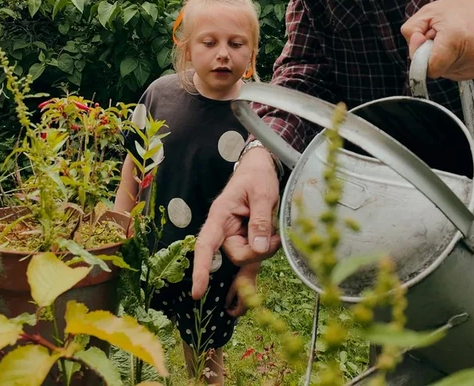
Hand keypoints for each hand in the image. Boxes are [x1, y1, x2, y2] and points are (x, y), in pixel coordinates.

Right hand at [192, 148, 280, 298]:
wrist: (259, 168)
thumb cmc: (257, 177)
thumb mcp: (263, 194)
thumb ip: (260, 221)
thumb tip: (259, 249)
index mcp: (221, 215)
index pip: (206, 244)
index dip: (202, 268)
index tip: (197, 292)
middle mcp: (224, 229)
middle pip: (236, 255)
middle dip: (258, 251)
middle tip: (276, 236)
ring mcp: (234, 237)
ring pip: (246, 259)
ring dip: (262, 254)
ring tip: (276, 237)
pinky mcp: (246, 241)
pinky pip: (248, 262)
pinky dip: (250, 277)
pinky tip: (241, 305)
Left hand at [225, 264, 258, 317]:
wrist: (250, 270)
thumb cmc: (240, 279)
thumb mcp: (232, 289)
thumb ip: (229, 298)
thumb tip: (225, 306)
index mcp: (244, 302)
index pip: (237, 313)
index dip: (231, 313)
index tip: (225, 309)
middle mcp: (250, 302)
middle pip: (242, 312)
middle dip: (234, 310)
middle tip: (227, 306)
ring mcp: (252, 298)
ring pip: (244, 307)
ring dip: (238, 307)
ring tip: (231, 301)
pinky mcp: (253, 294)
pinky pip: (247, 302)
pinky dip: (241, 302)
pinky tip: (236, 297)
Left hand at [400, 0, 473, 79]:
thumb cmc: (461, 8)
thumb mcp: (428, 11)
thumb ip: (411, 32)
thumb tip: (415, 52)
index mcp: (455, 38)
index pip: (430, 68)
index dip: (421, 57)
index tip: (425, 42)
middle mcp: (471, 54)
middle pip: (436, 70)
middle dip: (433, 55)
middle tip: (442, 36)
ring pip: (446, 73)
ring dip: (444, 59)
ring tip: (454, 40)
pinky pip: (457, 73)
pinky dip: (454, 62)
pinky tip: (462, 47)